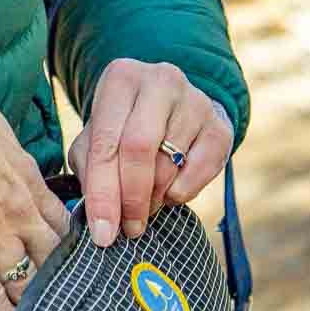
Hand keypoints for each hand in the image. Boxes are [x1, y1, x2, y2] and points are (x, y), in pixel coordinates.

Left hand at [67, 59, 232, 247]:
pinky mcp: (220, 125)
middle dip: (130, 198)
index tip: (101, 232)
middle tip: (127, 228)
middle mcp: (160, 80)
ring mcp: (194, 100)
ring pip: (169, 163)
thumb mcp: (97, 138)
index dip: (102, 193)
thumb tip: (99, 219)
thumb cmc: (124, 127)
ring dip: (154, 197)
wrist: (173, 109)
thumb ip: (89, 169)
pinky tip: (169, 192)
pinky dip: (182, 193)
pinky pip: (200, 171)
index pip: (105, 141)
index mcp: (121, 77)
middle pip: (139, 148)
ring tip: (144, 206)